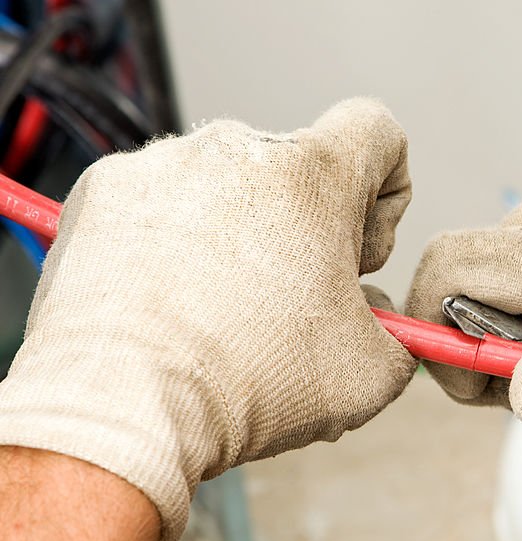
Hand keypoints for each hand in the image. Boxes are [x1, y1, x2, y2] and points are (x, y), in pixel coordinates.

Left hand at [0, 98, 416, 540]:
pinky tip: (167, 304)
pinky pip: (160, 204)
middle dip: (304, 228)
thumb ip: (397, 328)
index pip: (375, 131)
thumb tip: (377, 318)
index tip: (359, 251)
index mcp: (315, 175)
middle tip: (288, 301)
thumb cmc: (248, 384)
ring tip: (216, 311)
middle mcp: (237, 148)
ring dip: (235, 234)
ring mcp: (163, 164)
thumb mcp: (373, 373)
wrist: (126, 409)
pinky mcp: (105, 191)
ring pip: (225, 187)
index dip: (384, 191)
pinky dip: (171, 244)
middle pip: (295, 170)